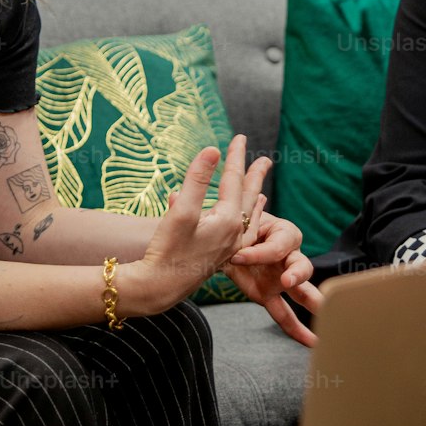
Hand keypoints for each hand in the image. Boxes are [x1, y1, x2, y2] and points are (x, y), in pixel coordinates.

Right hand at [132, 136, 266, 311]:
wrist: (160, 288)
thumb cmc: (167, 250)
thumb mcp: (180, 211)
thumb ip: (197, 180)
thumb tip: (212, 150)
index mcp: (228, 220)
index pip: (234, 180)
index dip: (236, 156)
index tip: (240, 137)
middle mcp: (235, 233)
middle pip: (250, 197)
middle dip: (255, 175)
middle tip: (266, 159)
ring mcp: (230, 246)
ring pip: (249, 215)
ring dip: (253, 197)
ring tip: (261, 186)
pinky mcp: (221, 256)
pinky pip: (243, 231)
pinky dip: (247, 219)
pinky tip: (246, 217)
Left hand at [225, 208, 322, 346]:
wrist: (223, 240)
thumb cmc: (236, 222)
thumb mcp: (238, 215)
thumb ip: (240, 208)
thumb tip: (234, 186)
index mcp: (283, 233)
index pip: (276, 246)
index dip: (259, 252)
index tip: (238, 255)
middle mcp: (288, 256)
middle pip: (301, 265)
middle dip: (297, 273)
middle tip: (289, 279)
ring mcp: (282, 278)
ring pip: (302, 290)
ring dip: (311, 300)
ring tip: (323, 313)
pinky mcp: (269, 295)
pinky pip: (285, 314)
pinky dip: (297, 330)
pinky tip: (312, 343)